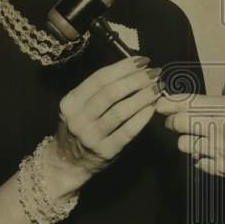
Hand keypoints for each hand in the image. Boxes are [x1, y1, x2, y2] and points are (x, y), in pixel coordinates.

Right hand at [46, 56, 160, 196]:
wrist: (67, 162)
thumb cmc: (81, 128)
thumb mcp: (79, 107)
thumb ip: (100, 91)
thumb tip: (133, 70)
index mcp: (71, 101)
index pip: (99, 78)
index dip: (123, 67)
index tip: (142, 61)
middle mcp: (78, 118)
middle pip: (110, 93)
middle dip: (136, 80)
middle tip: (154, 73)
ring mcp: (90, 136)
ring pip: (120, 111)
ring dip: (142, 97)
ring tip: (157, 88)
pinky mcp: (104, 151)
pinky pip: (127, 131)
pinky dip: (141, 118)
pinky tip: (152, 108)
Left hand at [157, 93, 224, 185]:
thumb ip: (215, 104)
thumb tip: (182, 102)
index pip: (188, 102)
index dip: (168, 102)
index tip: (160, 103)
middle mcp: (223, 127)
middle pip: (179, 122)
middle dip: (174, 122)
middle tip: (177, 123)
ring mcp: (221, 149)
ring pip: (183, 144)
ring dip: (187, 142)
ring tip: (201, 140)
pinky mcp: (221, 168)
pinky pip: (196, 162)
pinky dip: (201, 158)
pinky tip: (214, 154)